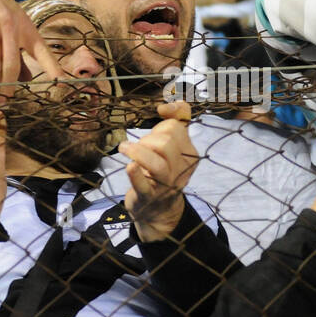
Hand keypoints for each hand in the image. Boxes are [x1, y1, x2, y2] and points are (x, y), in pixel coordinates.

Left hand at [121, 101, 200, 242]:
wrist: (159, 211)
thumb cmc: (162, 171)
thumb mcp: (174, 147)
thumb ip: (177, 121)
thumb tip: (167, 106)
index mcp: (190, 154)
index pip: (177, 127)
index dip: (165, 120)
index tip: (158, 113)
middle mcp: (181, 169)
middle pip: (166, 141)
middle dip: (148, 138)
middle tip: (140, 146)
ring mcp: (165, 184)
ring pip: (156, 161)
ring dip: (137, 151)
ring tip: (125, 149)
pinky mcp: (148, 196)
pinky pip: (143, 184)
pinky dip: (135, 174)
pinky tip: (130, 167)